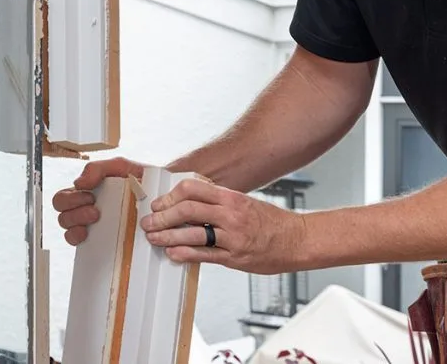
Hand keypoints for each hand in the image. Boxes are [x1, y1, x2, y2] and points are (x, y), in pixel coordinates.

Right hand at [52, 157, 143, 245]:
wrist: (160, 192)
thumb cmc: (139, 178)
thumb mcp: (119, 166)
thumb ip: (97, 168)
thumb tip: (79, 183)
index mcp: (87, 191)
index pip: (62, 197)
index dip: (70, 199)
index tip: (90, 196)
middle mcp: (85, 208)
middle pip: (62, 214)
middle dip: (74, 212)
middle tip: (94, 210)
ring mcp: (92, 224)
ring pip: (68, 230)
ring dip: (77, 224)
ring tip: (96, 218)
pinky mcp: (100, 238)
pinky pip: (79, 243)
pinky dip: (80, 239)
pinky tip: (91, 234)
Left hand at [140, 178, 306, 274]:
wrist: (297, 240)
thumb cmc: (272, 222)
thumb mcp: (245, 202)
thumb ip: (219, 202)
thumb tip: (190, 201)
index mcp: (232, 197)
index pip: (193, 188)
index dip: (170, 196)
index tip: (159, 203)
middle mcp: (231, 214)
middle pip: (187, 209)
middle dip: (162, 216)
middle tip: (149, 222)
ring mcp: (232, 237)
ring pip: (192, 233)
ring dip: (167, 236)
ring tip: (153, 238)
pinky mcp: (235, 257)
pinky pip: (204, 255)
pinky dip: (184, 253)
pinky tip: (173, 253)